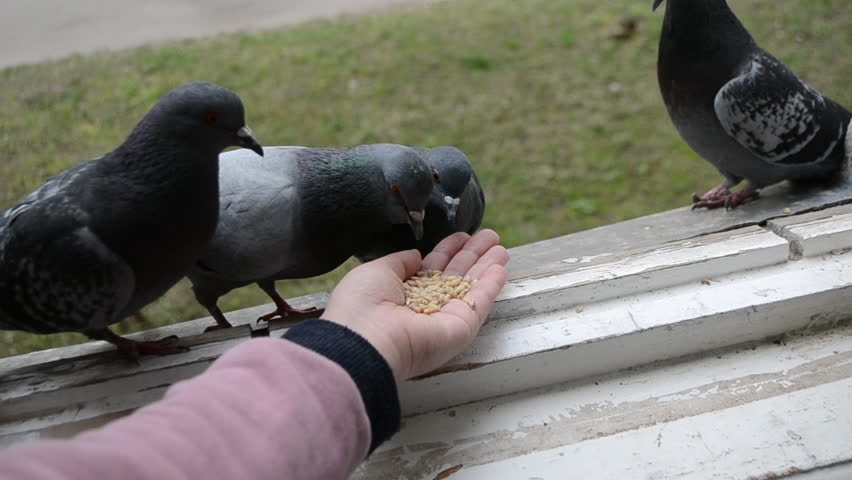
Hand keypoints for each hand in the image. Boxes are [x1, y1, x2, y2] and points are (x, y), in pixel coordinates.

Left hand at [323, 229, 508, 380]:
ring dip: (487, 267)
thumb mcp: (376, 271)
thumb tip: (416, 256)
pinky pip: (478, 304)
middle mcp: (424, 308)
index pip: (431, 269)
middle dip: (472, 255)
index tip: (462, 235)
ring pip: (470, 287)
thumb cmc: (361, 305)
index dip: (448, 250)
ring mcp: (444, 320)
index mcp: (401, 294)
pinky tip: (501, 267)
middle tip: (490, 236)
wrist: (364, 342)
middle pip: (455, 276)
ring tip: (501, 246)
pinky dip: (491, 286)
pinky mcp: (460, 330)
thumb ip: (400, 262)